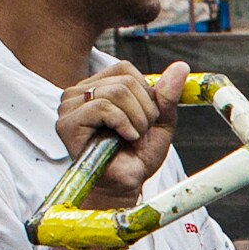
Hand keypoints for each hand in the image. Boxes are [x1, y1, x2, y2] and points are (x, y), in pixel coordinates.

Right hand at [57, 60, 183, 206]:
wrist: (126, 184)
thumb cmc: (137, 155)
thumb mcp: (159, 121)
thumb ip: (167, 94)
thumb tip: (181, 65)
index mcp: (96, 86)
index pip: (126, 69)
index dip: (146, 94)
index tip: (145, 119)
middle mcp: (78, 93)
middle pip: (124, 80)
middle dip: (144, 110)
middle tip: (139, 133)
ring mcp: (69, 107)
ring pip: (116, 92)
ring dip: (136, 120)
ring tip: (132, 138)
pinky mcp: (67, 124)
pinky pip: (103, 108)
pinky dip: (123, 124)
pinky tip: (125, 138)